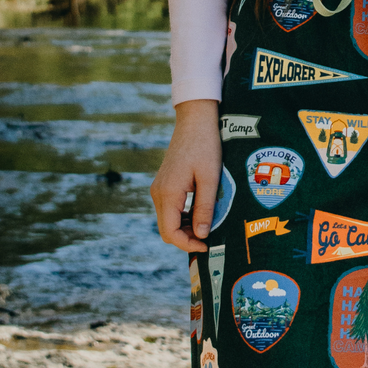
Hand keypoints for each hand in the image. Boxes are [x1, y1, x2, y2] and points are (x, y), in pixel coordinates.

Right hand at [152, 99, 222, 251]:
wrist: (195, 122)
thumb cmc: (206, 147)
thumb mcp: (210, 179)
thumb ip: (205, 208)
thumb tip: (202, 235)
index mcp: (168, 193)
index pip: (170, 232)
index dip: (187, 244)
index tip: (207, 245)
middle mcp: (158, 193)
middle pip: (167, 230)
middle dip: (186, 239)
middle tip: (209, 239)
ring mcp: (159, 189)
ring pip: (168, 221)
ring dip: (185, 229)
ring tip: (208, 226)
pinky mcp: (164, 185)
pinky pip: (170, 210)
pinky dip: (183, 218)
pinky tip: (201, 215)